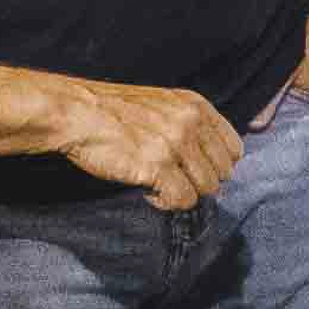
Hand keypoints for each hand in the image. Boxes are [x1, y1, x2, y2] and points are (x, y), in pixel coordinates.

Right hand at [54, 79, 242, 209]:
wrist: (75, 112)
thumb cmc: (112, 112)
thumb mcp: (162, 105)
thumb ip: (189, 125)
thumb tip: (211, 162)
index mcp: (195, 105)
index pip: (234, 149)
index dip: (215, 166)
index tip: (193, 170)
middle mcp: (191, 123)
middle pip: (221, 174)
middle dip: (197, 181)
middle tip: (169, 178)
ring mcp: (176, 144)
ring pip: (204, 190)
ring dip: (180, 193)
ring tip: (155, 183)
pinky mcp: (158, 166)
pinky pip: (181, 201)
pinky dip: (164, 203)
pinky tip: (147, 192)